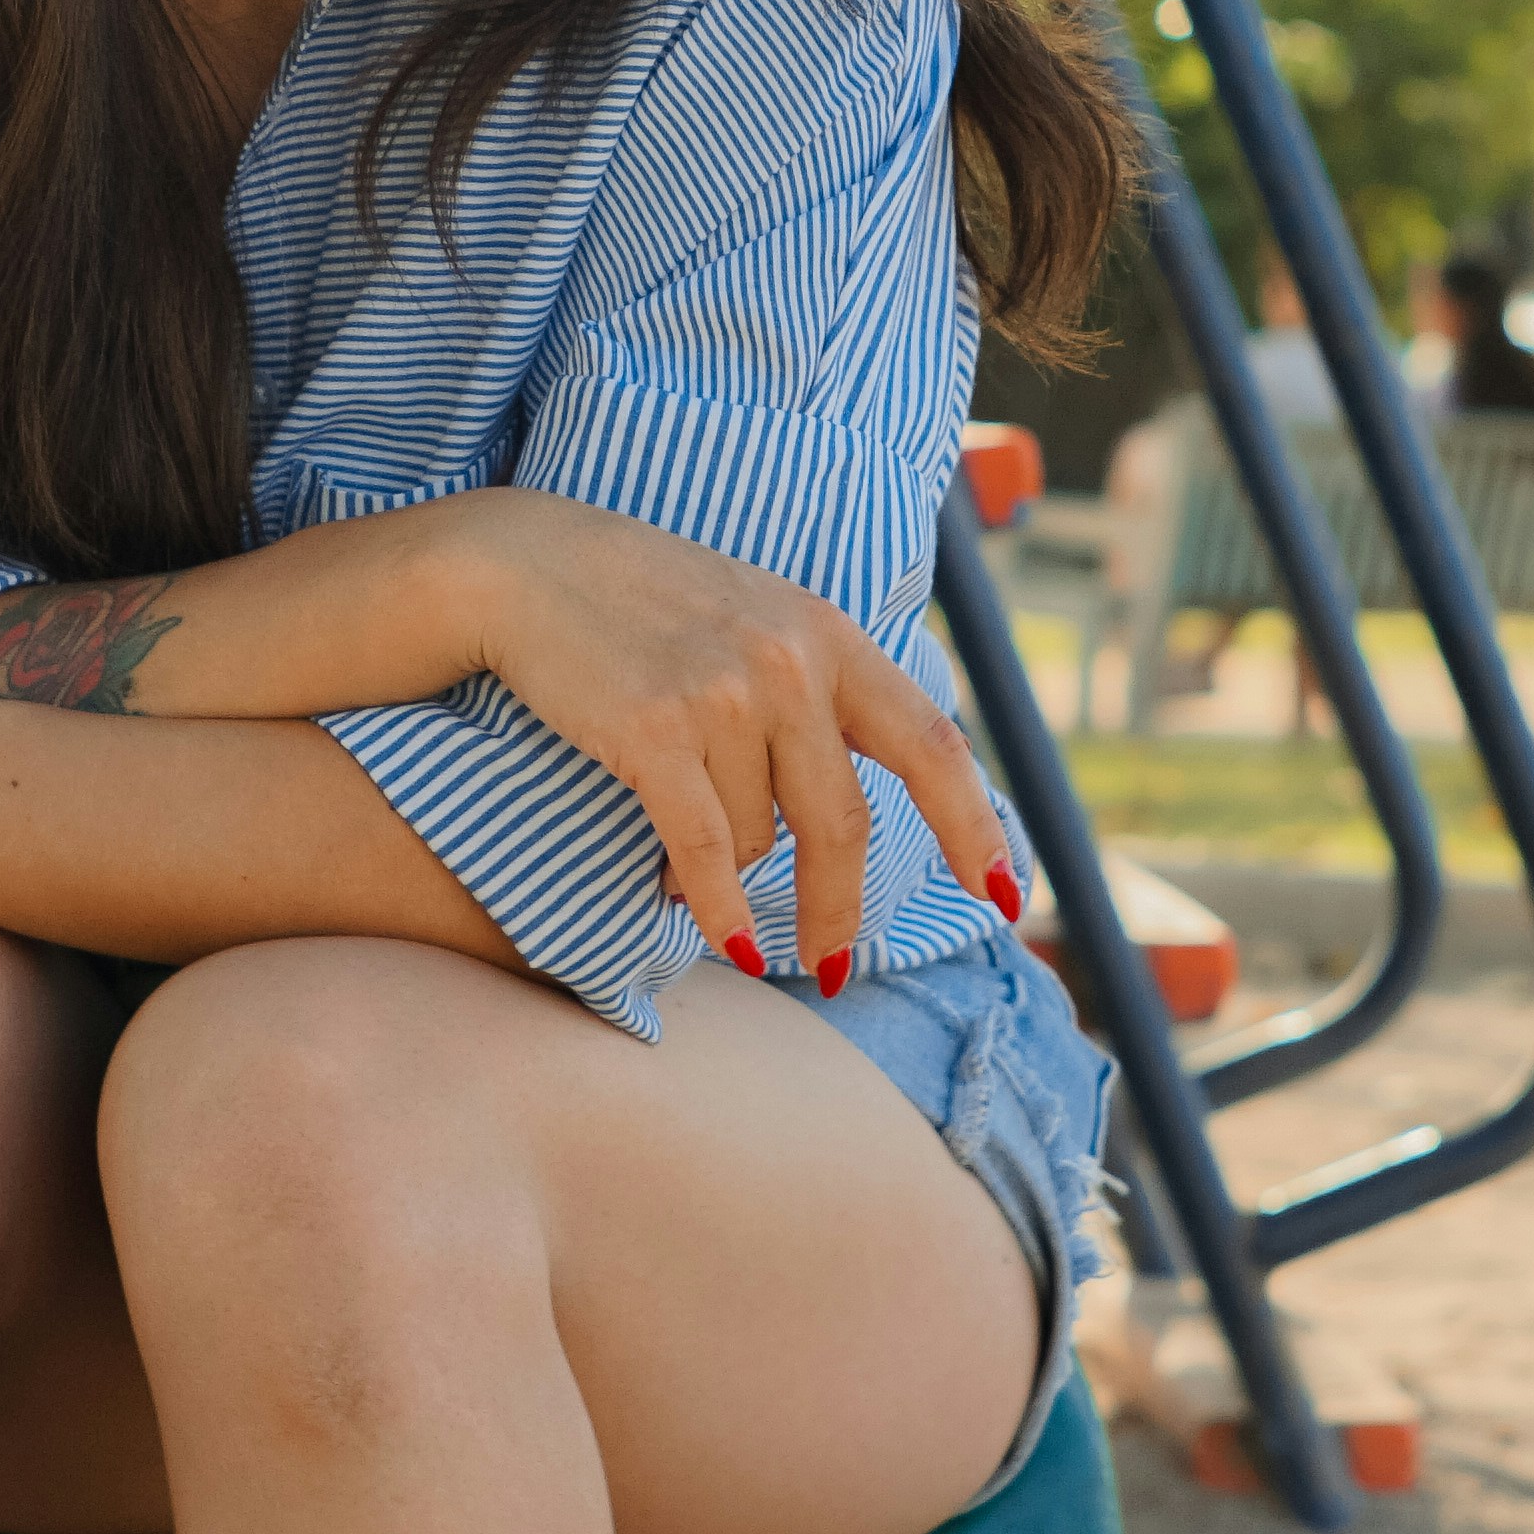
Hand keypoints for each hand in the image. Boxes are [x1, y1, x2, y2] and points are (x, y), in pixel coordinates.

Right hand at [432, 494, 1016, 991]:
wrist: (528, 566)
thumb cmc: (645, 606)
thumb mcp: (760, 619)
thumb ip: (820, 689)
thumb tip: (860, 803)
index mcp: (831, 636)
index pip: (931, 745)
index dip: (974, 826)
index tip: (1004, 893)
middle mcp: (791, 663)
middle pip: (845, 825)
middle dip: (839, 910)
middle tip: (831, 967)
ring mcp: (724, 695)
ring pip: (757, 838)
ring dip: (730, 869)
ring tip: (685, 849)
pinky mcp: (654, 731)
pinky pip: (704, 852)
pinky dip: (718, 909)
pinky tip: (725, 944)